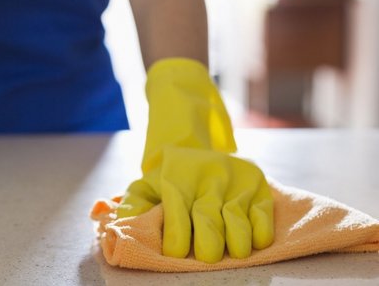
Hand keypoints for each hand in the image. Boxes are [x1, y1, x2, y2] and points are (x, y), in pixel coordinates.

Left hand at [118, 58, 274, 262]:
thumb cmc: (167, 171)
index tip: (177, 253)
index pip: (177, 218)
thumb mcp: (146, 183)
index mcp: (176, 180)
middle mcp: (205, 177)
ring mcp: (233, 179)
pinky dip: (260, 232)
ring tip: (231, 252)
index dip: (178, 242)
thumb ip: (135, 205)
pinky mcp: (256, 182)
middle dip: (208, 247)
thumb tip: (124, 225)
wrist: (190, 132)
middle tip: (207, 256)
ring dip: (236, 243)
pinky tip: (253, 240)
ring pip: (237, 221)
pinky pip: (263, 213)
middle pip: (209, 223)